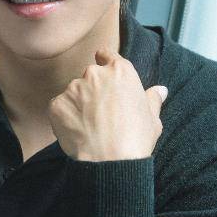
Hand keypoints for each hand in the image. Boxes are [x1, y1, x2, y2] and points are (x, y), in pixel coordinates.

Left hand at [47, 46, 168, 161]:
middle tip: (101, 113)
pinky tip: (77, 131)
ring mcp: (73, 88)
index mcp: (120, 71)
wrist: (110, 162)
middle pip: (90, 76)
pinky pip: (60, 107)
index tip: (103, 71)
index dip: (104, 61)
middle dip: (93, 90)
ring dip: (79, 104)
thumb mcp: (152, 118)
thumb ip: (152, 99)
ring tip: (90, 126)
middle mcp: (94, 74)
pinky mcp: (57, 104)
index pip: (106, 54)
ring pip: (74, 92)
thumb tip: (160, 90)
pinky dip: (65, 117)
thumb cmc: (135, 140)